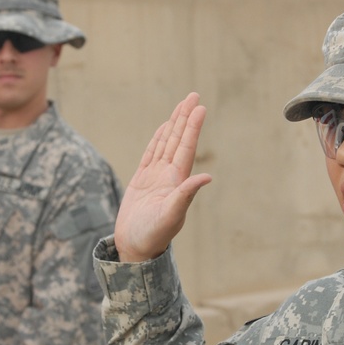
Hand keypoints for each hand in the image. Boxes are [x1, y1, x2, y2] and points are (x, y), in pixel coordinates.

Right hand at [114, 92, 211, 261]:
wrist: (135, 248)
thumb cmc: (153, 235)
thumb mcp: (171, 215)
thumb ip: (186, 195)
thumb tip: (208, 177)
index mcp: (178, 181)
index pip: (186, 147)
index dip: (193, 127)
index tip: (200, 107)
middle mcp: (169, 176)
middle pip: (178, 140)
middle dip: (185, 118)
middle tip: (193, 95)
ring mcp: (155, 177)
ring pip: (165, 144)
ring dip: (173, 125)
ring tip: (181, 106)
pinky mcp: (141, 181)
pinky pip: (150, 154)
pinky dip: (157, 140)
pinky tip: (163, 129)